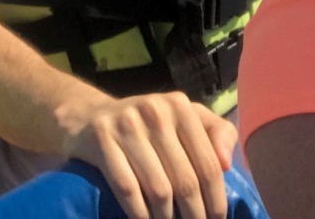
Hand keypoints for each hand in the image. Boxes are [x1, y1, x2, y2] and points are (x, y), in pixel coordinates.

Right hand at [60, 92, 235, 218]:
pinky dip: (140, 214)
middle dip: (194, 215)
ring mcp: (125, 125)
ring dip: (167, 218)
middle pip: (185, 181)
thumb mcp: (182, 118)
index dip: (216, 200)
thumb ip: (215, 132)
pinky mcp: (101, 140)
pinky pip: (127, 189)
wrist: (88, 116)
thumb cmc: (146, 124)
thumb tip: (226, 164)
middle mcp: (154, 111)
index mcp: (180, 106)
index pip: (208, 164)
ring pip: (158, 190)